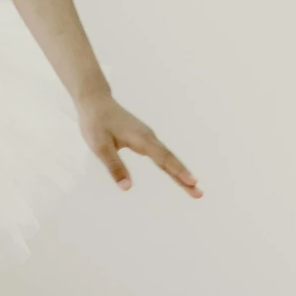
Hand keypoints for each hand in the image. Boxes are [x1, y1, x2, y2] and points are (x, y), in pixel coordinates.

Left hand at [78, 94, 200, 196]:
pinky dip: (171, 165)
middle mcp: (149, 137)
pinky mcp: (144, 139)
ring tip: (193, 187)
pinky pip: (161, 154)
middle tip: (199, 193)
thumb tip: (127, 187)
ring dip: (180, 172)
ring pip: (168, 157)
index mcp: (141, 139)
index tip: (192, 182)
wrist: (95, 102)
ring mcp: (148, 137)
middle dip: (185, 177)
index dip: (178, 171)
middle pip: (170, 160)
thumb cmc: (96, 124)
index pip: (163, 158)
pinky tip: (176, 174)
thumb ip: (114, 167)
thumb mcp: (100, 147)